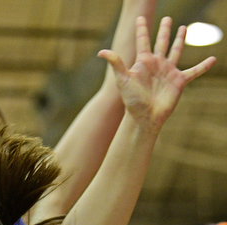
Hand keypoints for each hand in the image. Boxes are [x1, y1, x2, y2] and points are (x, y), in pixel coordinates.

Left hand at [99, 16, 215, 132]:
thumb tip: (101, 52)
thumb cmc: (132, 100)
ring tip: (183, 28)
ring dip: (180, 40)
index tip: (140, 18)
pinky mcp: (179, 81)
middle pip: (161, 42)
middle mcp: (157, 64)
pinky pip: (194, 71)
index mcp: (144, 62)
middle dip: (164, 30)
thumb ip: (116, 63)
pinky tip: (213, 59)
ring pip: (176, 51)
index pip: (142, 41)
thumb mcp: (123, 79)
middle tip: (167, 18)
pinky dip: (203, 66)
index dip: (141, 29)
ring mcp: (168, 72)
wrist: (145, 117)